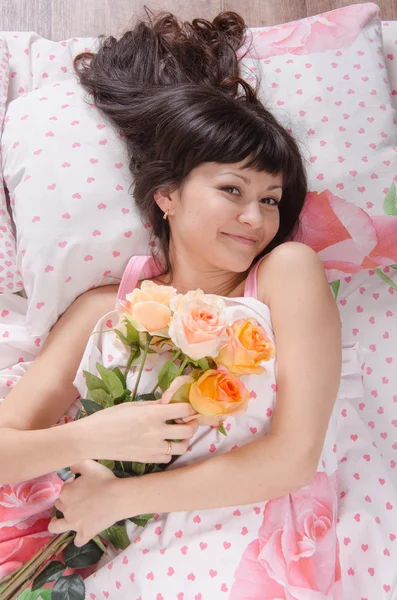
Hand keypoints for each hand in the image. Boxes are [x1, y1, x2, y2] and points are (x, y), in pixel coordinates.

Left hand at [49, 460, 120, 546]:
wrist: (117, 498)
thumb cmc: (104, 480)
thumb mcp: (89, 465)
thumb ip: (76, 464)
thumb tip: (70, 467)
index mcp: (66, 492)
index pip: (64, 489)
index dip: (72, 486)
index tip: (81, 484)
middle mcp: (66, 509)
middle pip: (60, 506)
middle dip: (66, 502)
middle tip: (80, 499)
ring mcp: (74, 524)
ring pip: (56, 527)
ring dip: (57, 524)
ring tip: (62, 522)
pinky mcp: (85, 534)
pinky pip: (78, 541)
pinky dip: (79, 538)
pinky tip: (84, 533)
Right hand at [79, 401, 198, 463]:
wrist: (91, 439)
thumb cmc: (109, 418)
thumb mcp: (132, 406)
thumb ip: (153, 405)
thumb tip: (168, 403)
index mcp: (152, 414)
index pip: (184, 409)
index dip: (188, 407)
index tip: (186, 407)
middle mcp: (157, 432)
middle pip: (188, 430)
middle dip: (191, 424)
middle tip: (187, 421)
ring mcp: (153, 448)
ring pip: (183, 447)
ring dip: (184, 440)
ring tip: (177, 435)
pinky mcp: (148, 460)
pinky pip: (168, 458)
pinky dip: (169, 452)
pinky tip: (162, 445)